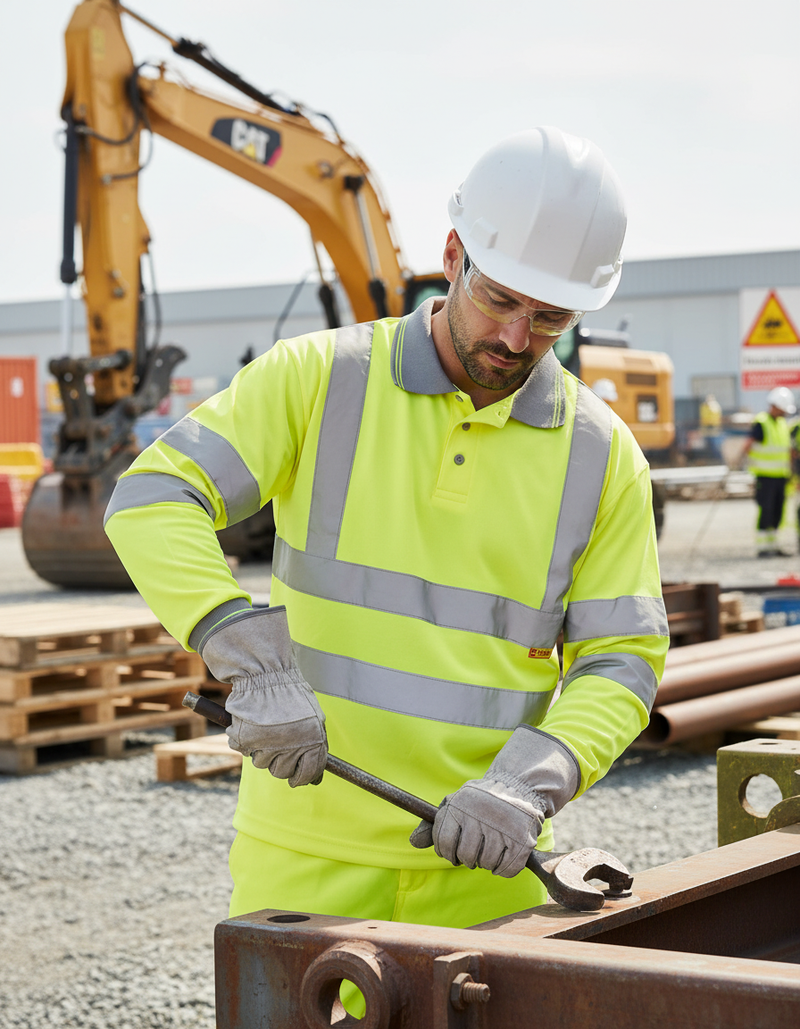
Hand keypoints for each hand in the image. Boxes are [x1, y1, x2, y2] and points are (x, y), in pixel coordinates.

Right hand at [225, 674, 326, 785]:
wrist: (265, 673)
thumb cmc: (291, 695)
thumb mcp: (314, 718)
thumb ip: (317, 747)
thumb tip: (316, 778)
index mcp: (312, 741)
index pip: (308, 774)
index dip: (302, 778)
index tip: (297, 778)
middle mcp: (290, 746)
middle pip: (282, 772)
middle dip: (281, 760)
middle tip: (279, 741)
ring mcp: (265, 745)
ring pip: (262, 763)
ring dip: (263, 750)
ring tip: (267, 727)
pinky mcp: (244, 740)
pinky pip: (245, 751)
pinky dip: (247, 740)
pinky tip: (253, 724)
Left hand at [409, 724, 579, 876]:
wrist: (518, 786)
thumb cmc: (480, 801)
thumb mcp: (455, 804)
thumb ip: (433, 825)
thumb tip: (413, 843)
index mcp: (459, 805)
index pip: (443, 843)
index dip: (446, 852)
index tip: (453, 851)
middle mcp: (479, 815)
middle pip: (465, 856)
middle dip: (468, 858)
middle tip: (474, 850)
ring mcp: (502, 828)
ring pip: (485, 863)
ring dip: (486, 862)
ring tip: (489, 848)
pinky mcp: (521, 840)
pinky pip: (505, 869)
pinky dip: (502, 868)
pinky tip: (502, 856)